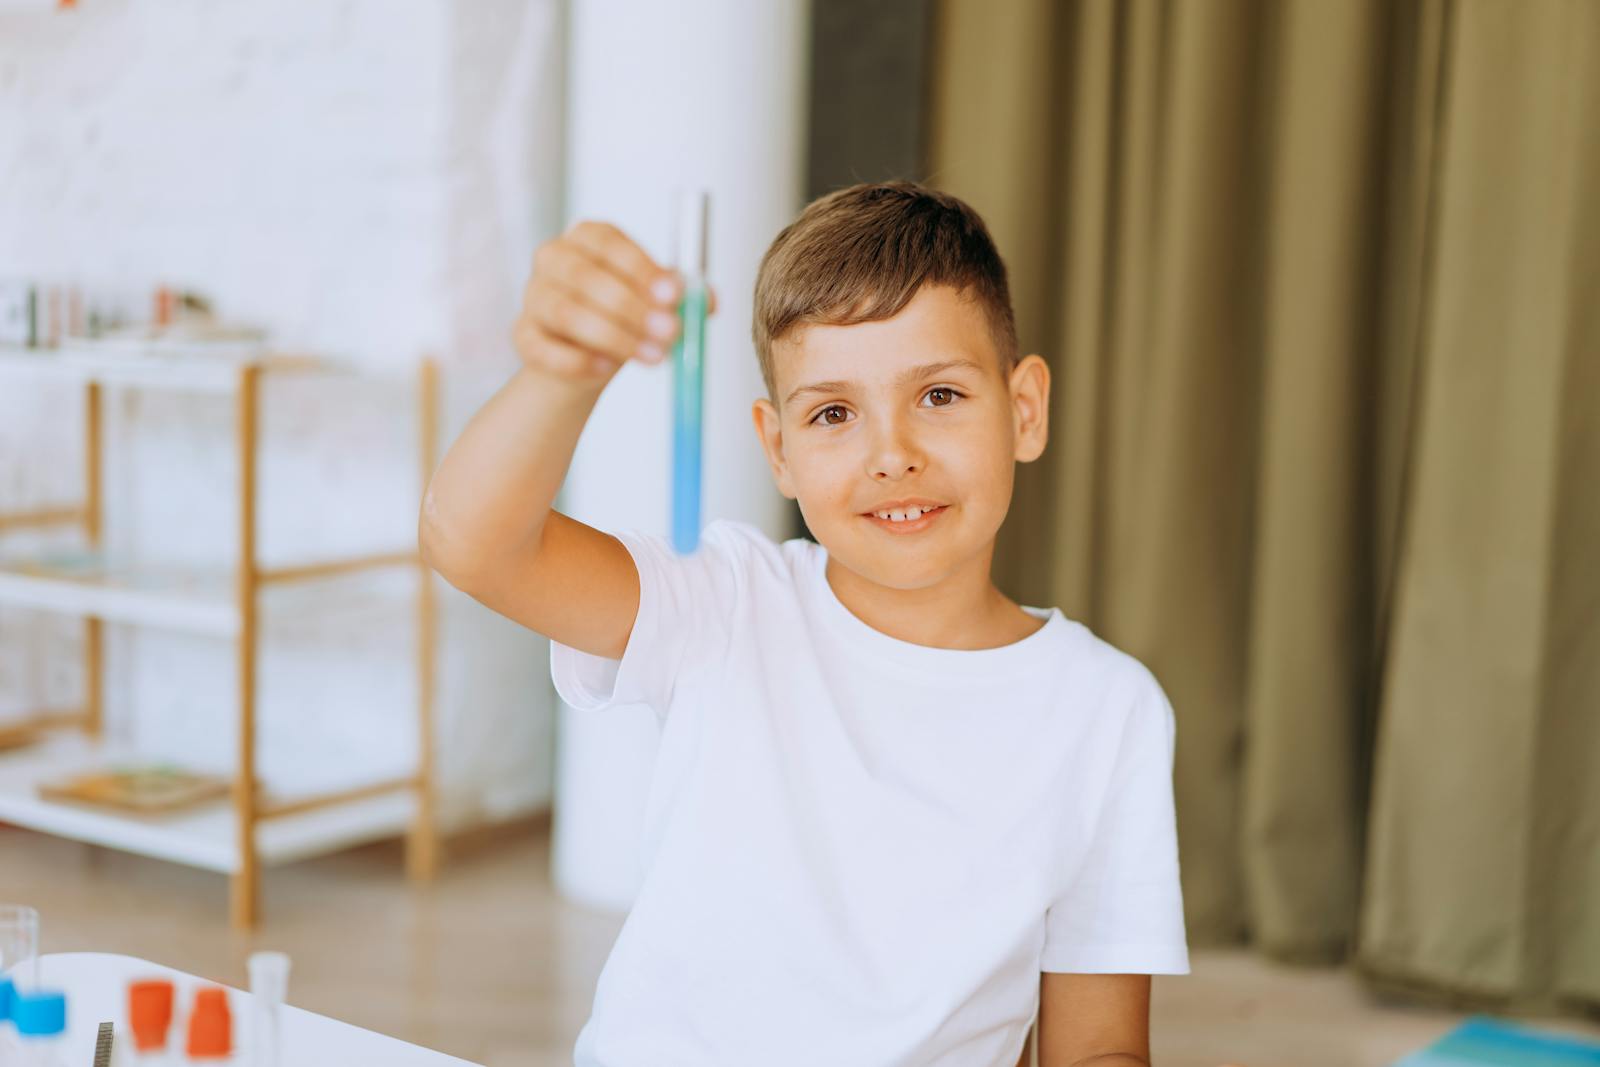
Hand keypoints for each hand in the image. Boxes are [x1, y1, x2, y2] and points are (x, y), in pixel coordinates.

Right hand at [511, 219, 717, 383]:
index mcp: (589, 237)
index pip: (609, 243)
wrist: (587, 360)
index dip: (642, 269)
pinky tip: (607, 369)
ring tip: (653, 357)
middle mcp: (554, 258)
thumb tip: (708, 301)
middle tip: (670, 333)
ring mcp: (533, 295)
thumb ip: (684, 297)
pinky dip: (577, 361)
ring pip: (565, 313)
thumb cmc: (626, 318)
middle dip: (632, 308)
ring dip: (613, 337)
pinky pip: (543, 348)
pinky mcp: (522, 334)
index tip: (674, 296)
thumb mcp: (658, 302)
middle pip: (585, 277)